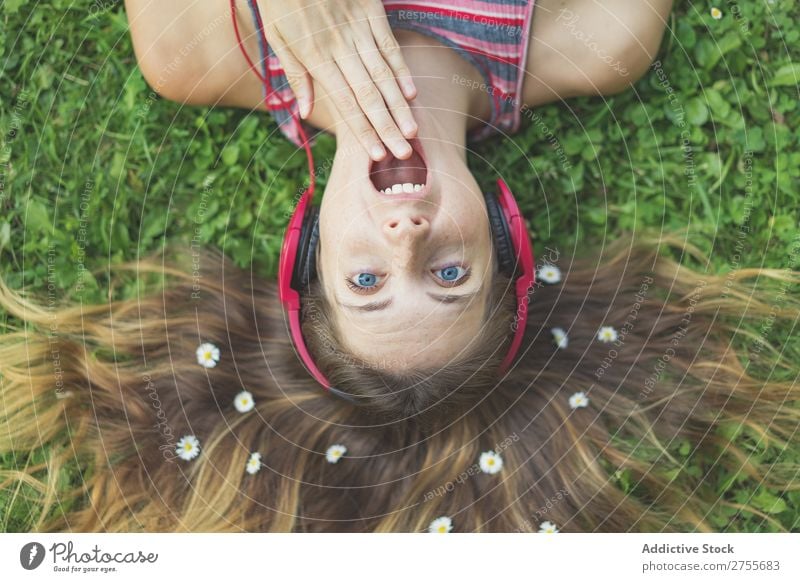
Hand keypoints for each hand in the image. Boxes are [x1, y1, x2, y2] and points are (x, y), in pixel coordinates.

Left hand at [258, 0, 417, 160]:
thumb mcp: (276, 34)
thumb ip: (294, 73)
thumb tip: (304, 113)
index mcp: (314, 55)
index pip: (343, 102)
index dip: (362, 130)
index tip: (376, 155)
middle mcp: (339, 45)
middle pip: (368, 94)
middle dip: (387, 127)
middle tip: (403, 153)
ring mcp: (358, 28)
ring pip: (383, 74)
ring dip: (399, 106)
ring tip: (412, 131)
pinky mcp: (370, 10)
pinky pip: (389, 44)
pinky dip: (401, 70)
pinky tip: (412, 93)